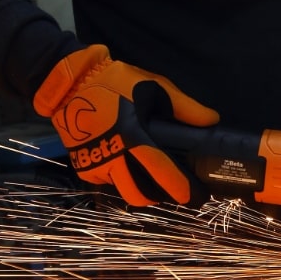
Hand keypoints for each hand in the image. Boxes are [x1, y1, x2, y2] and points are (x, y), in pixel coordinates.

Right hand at [33, 44, 218, 205]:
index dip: (183, 190)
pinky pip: (108, 183)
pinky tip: (125, 163)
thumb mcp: (153, 86)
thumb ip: (184, 106)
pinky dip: (120, 179)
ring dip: (140, 190)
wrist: (68, 82)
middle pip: (142, 196)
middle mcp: (113, 157)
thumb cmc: (114, 82)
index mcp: (133, 137)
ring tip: (150, 178)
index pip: (163, 174)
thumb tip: (213, 121)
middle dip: (160, 197)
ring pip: (124, 192)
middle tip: (172, 189)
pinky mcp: (83, 168)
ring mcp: (96, 165)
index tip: (197, 196)